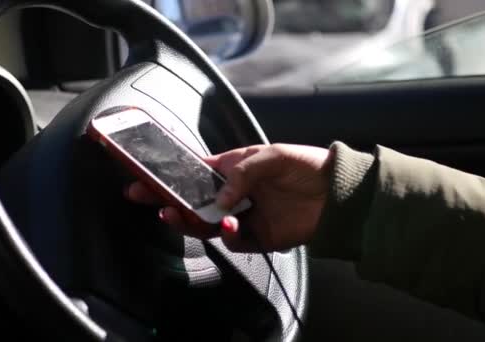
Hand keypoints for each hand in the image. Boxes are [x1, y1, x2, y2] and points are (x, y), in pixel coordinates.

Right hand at [125, 144, 332, 251]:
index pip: (196, 172)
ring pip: (207, 224)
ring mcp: (245, 216)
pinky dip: (228, 235)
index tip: (146, 178)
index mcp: (234, 169)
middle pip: (194, 202)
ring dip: (192, 221)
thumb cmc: (305, 165)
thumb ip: (242, 173)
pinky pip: (234, 241)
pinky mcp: (258, 237)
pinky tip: (232, 225)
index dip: (171, 175)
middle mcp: (235, 194)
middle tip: (149, 201)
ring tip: (182, 215)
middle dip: (169, 201)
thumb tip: (220, 199)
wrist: (338, 193)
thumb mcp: (272, 156)